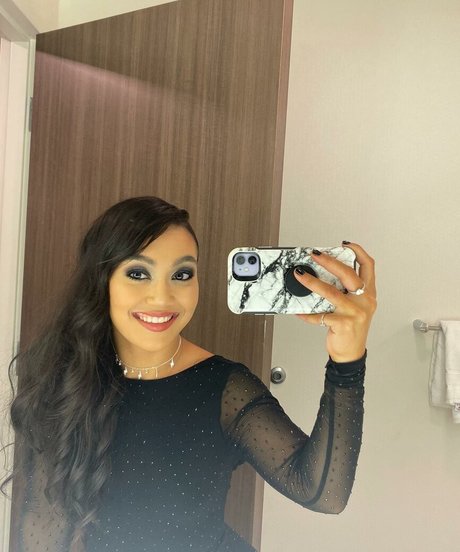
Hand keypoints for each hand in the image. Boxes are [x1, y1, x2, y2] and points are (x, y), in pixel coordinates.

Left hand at [294, 243, 376, 362]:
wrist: (351, 353)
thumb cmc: (351, 328)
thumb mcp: (354, 306)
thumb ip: (346, 291)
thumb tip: (323, 274)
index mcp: (368, 293)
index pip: (368, 266)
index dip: (358, 251)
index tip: (345, 244)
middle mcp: (364, 301)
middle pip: (348, 274)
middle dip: (329, 261)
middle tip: (314, 255)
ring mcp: (354, 313)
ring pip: (331, 292)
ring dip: (312, 282)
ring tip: (300, 275)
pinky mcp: (343, 324)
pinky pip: (319, 315)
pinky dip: (306, 313)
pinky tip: (298, 310)